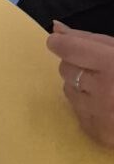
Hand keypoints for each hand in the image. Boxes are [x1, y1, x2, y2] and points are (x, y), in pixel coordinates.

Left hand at [46, 21, 113, 146]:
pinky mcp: (98, 135)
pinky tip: (109, 106)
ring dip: (81, 85)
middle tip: (100, 69)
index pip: (68, 49)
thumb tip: (56, 29)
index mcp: (112, 65)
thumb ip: (89, 39)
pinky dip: (87, 106)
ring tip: (108, 88)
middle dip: (78, 65)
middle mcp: (103, 92)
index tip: (61, 43)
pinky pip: (76, 111)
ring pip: (67, 90)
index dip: (62, 44)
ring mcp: (100, 116)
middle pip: (65, 69)